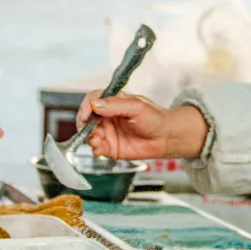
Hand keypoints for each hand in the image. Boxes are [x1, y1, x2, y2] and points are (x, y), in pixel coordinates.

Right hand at [77, 92, 208, 160]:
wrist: (165, 137)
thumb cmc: (154, 118)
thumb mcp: (137, 107)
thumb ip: (116, 105)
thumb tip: (96, 104)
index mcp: (112, 102)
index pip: (92, 100)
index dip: (86, 106)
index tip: (86, 113)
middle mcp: (106, 117)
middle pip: (86, 118)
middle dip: (84, 124)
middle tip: (89, 128)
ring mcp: (107, 132)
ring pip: (89, 134)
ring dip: (89, 137)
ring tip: (97, 140)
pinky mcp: (110, 147)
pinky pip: (96, 148)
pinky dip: (95, 149)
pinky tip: (100, 148)